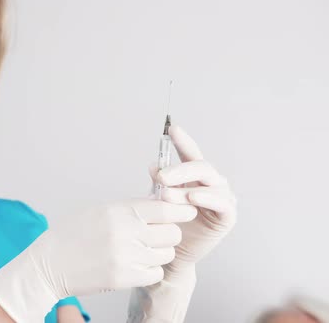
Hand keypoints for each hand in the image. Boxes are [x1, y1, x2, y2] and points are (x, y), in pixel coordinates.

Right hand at [0, 199, 197, 322]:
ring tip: (144, 250)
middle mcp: (125, 232)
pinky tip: (137, 264)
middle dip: (170, 232)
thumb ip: (129, 208)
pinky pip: (156, 272)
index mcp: (119, 211)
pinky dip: (151, 269)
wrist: (50, 263)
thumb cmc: (72, 235)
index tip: (186, 211)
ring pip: (167, 254)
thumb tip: (160, 203)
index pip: (165, 207)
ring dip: (160, 252)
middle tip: (160, 234)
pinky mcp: (124, 278)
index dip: (181, 209)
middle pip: (172, 232)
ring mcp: (126, 257)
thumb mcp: (100, 211)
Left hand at [152, 125, 237, 273]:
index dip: (183, 141)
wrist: (172, 252)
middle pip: (200, 166)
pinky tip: (194, 198)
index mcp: (195, 176)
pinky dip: (207, 198)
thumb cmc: (167, 224)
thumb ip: (159, 182)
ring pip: (208, 183)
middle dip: (179, 169)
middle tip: (161, 177)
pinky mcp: (228, 215)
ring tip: (167, 194)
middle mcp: (211, 183)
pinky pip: (221, 202)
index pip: (190, 153)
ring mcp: (222, 197)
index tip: (172, 128)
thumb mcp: (159, 199)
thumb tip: (153, 165)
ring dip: (186, 187)